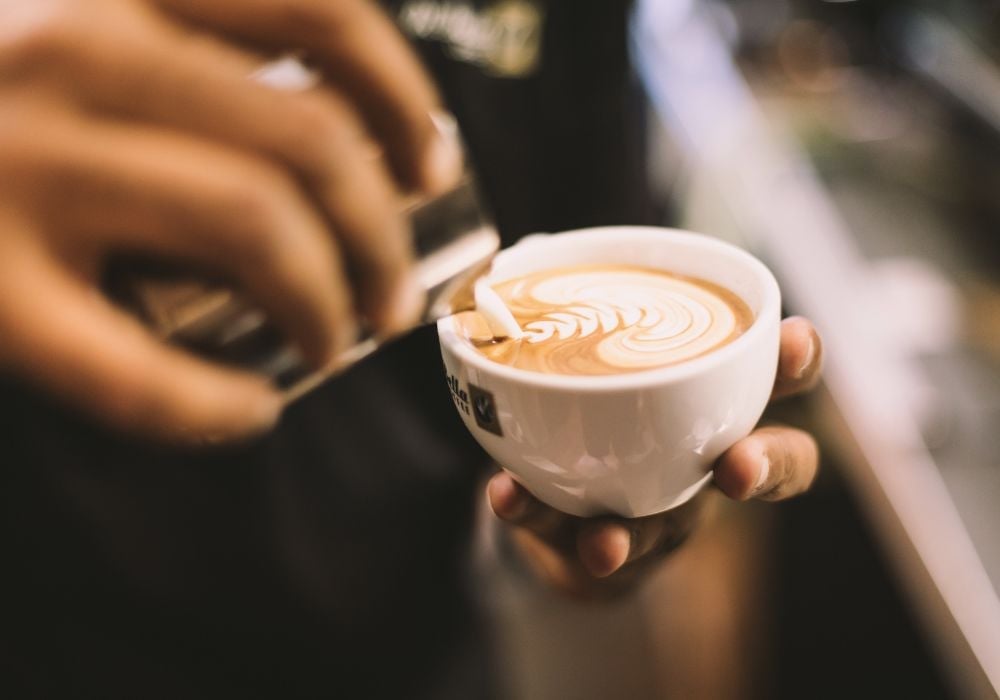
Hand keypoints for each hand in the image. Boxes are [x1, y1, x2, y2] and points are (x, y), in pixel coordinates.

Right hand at [0, 0, 461, 440]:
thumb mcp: (72, 21)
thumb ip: (175, 41)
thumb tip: (330, 125)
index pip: (319, 8)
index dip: (401, 96)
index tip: (430, 163)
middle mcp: (66, 45)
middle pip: (309, 141)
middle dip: (383, 233)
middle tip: (394, 290)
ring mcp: (13, 164)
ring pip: (254, 228)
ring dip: (329, 302)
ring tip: (340, 339)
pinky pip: (133, 371)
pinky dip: (213, 406)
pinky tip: (249, 415)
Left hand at [487, 316, 822, 598]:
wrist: (560, 499)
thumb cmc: (599, 403)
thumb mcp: (596, 348)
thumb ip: (575, 304)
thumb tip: (531, 245)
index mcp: (718, 400)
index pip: (779, 377)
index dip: (798, 360)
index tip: (792, 337)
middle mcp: (705, 461)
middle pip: (771, 467)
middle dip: (766, 465)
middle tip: (738, 467)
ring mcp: (658, 515)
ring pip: (664, 531)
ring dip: (631, 535)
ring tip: (603, 541)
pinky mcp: (596, 545)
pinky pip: (565, 537)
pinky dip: (534, 514)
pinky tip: (507, 496)